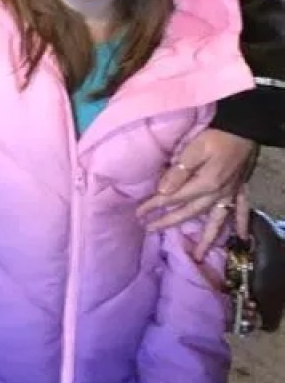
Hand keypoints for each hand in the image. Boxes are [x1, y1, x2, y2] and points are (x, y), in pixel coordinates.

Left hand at [137, 128, 256, 256]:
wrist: (244, 127)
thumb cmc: (216, 135)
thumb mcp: (194, 148)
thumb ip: (179, 171)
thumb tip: (163, 191)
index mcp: (204, 184)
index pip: (173, 198)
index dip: (154, 206)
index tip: (138, 213)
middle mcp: (217, 194)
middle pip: (189, 212)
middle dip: (169, 222)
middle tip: (150, 230)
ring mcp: (230, 193)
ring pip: (216, 221)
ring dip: (207, 238)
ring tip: (198, 255)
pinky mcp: (239, 188)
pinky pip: (242, 210)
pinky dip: (242, 223)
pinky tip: (241, 236)